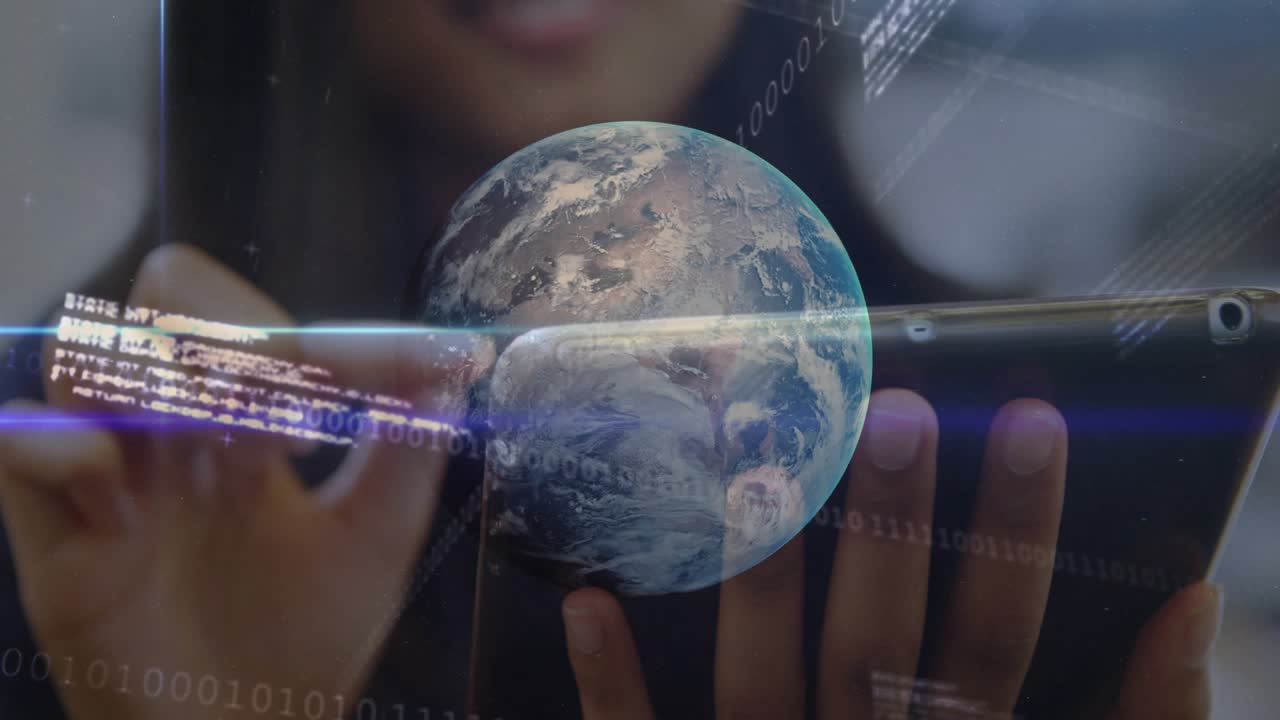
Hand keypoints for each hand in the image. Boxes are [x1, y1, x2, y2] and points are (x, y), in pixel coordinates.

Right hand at [0, 245, 480, 719]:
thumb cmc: (304, 639)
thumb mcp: (373, 540)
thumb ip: (406, 454)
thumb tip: (452, 367)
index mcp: (246, 416)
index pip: (265, 320)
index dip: (340, 334)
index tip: (421, 365)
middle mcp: (174, 424)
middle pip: (166, 293)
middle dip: (230, 330)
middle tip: (287, 403)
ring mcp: (110, 472)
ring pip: (86, 351)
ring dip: (159, 379)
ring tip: (228, 453)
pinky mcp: (56, 536)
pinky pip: (21, 443)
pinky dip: (74, 451)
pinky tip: (135, 507)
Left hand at [559, 389, 1221, 718]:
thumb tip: (1192, 606)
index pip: (995, 643)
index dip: (1019, 537)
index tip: (1030, 419)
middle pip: (876, 648)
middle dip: (888, 532)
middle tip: (889, 410)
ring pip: (757, 686)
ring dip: (752, 578)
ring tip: (744, 459)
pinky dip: (613, 685)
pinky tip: (588, 596)